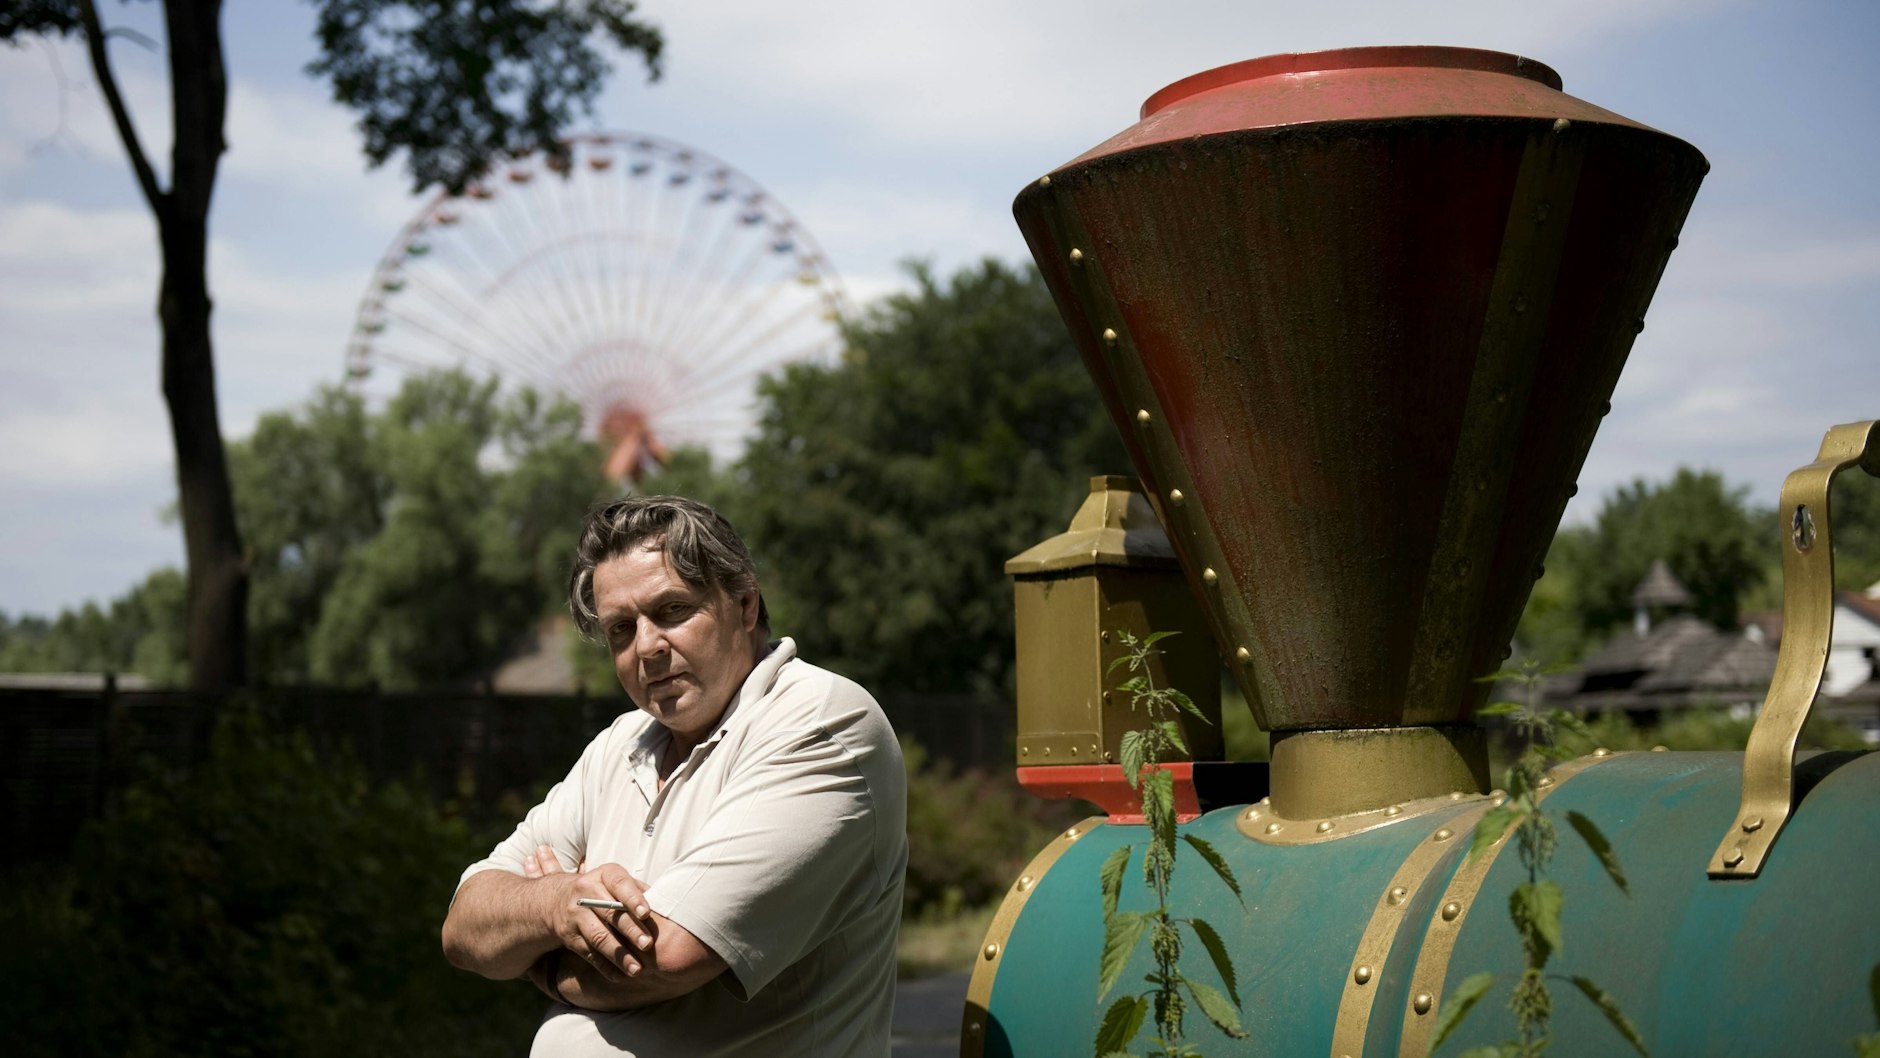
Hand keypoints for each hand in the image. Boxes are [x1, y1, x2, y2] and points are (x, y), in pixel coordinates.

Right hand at [532, 846, 657, 982]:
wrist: (557, 900)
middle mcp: (586, 892)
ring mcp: (575, 914)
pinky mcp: (568, 936)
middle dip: (630, 930)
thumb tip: (666, 905)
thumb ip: (638, 891)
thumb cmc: (603, 891)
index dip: (633, 899)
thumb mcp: (616, 882)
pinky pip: (588, 953)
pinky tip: (619, 976)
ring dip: (618, 954)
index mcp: (604, 874)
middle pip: (610, 912)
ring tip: (636, 969)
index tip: (646, 914)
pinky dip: (604, 966)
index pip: (620, 883)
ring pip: (598, 936)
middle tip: (647, 945)